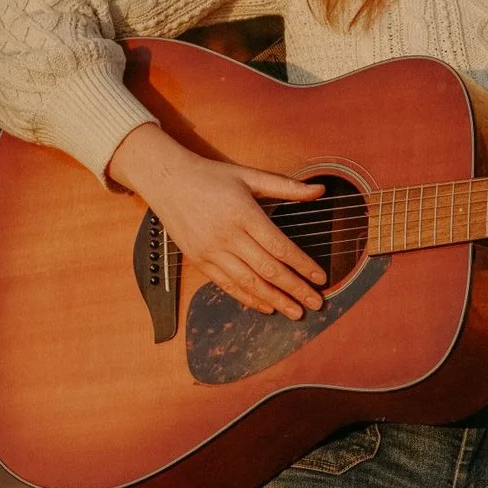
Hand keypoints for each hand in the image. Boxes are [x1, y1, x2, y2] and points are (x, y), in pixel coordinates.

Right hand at [105, 123, 330, 318]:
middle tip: (316, 303)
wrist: (166, 180)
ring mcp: (211, 251)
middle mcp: (227, 236)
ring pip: (249, 283)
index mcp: (243, 214)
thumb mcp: (249, 176)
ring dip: (275, 300)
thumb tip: (320, 190)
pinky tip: (266, 307)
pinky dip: (248, 299)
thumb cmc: (211, 176)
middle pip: (268, 269)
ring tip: (296, 312)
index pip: (280, 247)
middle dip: (295, 289)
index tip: (321, 278)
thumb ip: (286, 186)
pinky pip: (227, 285)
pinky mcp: (199, 260)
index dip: (302, 265)